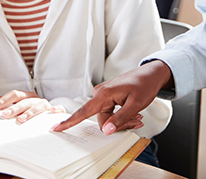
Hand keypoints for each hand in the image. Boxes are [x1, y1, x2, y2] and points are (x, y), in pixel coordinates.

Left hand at [0, 90, 65, 122]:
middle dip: (14, 108)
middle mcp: (35, 99)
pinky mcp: (56, 111)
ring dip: (30, 112)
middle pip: (24, 101)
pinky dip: (55, 109)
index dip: (4, 100)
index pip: (14, 95)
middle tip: (5, 114)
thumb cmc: (31, 109)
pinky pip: (58, 109)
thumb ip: (5, 101)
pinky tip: (52, 111)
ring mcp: (45, 105)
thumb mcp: (18, 103)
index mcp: (26, 96)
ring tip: (21, 119)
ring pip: (38, 106)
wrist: (50, 112)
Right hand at [52, 61, 171, 134]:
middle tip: (138, 120)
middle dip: (119, 124)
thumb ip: (120, 118)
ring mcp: (104, 95)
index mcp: (104, 94)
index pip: (84, 111)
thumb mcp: (135, 104)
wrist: (150, 74)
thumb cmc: (144, 85)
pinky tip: (135, 114)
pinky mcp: (108, 97)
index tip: (55, 128)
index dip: (70, 121)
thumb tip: (106, 131)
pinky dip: (123, 116)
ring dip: (123, 121)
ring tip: (138, 116)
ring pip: (108, 118)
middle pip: (103, 120)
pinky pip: (111, 113)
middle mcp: (100, 93)